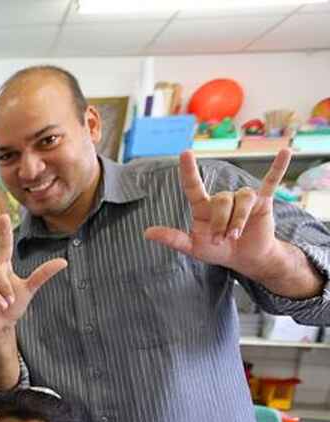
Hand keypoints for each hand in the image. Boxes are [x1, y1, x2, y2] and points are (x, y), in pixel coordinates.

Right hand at [0, 215, 66, 338]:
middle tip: (9, 302)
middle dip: (4, 289)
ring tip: (1, 306)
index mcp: (3, 267)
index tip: (3, 216)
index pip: (4, 246)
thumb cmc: (13, 307)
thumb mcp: (29, 290)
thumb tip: (64, 262)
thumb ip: (43, 274)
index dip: (4, 231)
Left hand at [145, 149, 292, 278]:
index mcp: (203, 207)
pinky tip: (287, 151)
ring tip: (236, 235)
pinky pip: (271, 181)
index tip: (185, 153)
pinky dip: (278, 168)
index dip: (189, 170)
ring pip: (241, 199)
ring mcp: (242, 198)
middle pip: (221, 200)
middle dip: (221, 222)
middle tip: (222, 239)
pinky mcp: (262, 202)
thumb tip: (146, 233)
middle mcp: (222, 198)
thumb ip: (173, 239)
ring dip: (238, 220)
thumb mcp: (193, 247)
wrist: (245, 258)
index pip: (193, 186)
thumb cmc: (218, 251)